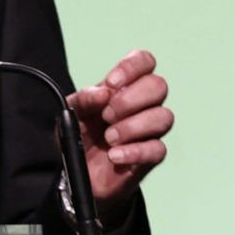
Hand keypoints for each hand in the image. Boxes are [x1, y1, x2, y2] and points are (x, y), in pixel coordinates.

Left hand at [66, 49, 171, 221]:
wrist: (76, 172)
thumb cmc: (79, 136)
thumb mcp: (71, 113)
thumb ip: (84, 99)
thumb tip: (102, 93)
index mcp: (124, 87)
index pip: (144, 61)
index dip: (132, 67)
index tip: (111, 83)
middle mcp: (142, 105)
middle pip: (158, 86)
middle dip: (131, 99)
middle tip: (107, 115)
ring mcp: (149, 130)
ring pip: (163, 117)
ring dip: (132, 126)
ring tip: (109, 138)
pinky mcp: (150, 156)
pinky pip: (157, 149)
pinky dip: (134, 151)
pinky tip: (114, 155)